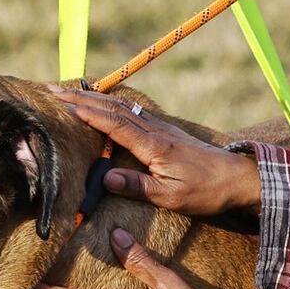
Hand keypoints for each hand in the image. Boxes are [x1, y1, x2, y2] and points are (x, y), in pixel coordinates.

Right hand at [49, 85, 261, 216]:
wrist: (237, 178)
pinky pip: (133, 112)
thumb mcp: (172, 198)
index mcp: (153, 146)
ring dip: (94, 99)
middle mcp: (155, 130)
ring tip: (69, 93)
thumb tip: (106, 179)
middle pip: (112, 109)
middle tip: (52, 90)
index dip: (86, 113)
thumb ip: (139, 187)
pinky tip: (104, 104)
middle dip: (81, 99)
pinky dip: (112, 105)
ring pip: (121, 107)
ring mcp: (161, 128)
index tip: (61, 104)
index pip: (113, 124)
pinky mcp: (166, 131)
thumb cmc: (206, 192)